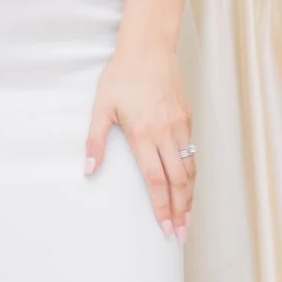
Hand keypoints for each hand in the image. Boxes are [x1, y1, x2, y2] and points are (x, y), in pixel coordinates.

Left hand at [84, 42, 195, 238]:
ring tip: (188, 217)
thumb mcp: (101, 107)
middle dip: (180, 211)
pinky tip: (189, 184)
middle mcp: (166, 133)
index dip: (161, 207)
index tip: (164, 227)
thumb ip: (95, 142)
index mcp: (143, 134)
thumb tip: (89, 171)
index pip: (155, 180)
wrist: (149, 47)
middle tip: (181, 234)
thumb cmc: (122, 75)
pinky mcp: (188, 116)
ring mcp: (180, 125)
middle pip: (178, 181)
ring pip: (190, 168)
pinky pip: (193, 150)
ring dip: (190, 195)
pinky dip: (193, 172)